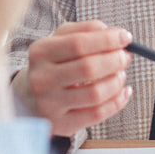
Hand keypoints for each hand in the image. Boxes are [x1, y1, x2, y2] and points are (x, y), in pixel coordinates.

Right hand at [15, 20, 133, 136]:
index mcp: (40, 51)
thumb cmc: (52, 64)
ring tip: (121, 74)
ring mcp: (50, 104)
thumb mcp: (61, 39)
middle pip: (88, 68)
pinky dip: (117, 102)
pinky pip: (98, 114)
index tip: (125, 37)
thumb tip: (115, 33)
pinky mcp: (62, 124)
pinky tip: (123, 92)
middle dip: (115, 60)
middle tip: (125, 57)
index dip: (107, 40)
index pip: (78, 43)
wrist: (29, 97)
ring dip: (117, 82)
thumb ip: (86, 30)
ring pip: (96, 94)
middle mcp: (42, 78)